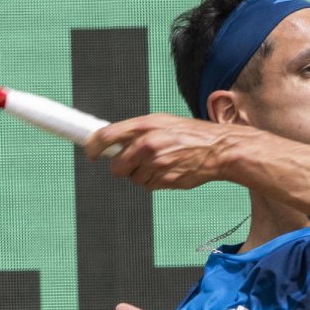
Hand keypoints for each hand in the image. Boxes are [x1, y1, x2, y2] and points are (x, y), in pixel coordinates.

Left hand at [85, 113, 234, 191]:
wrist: (219, 149)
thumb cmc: (190, 134)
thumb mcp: (162, 122)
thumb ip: (137, 130)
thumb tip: (110, 141)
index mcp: (145, 125)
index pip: (106, 136)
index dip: (93, 148)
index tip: (91, 154)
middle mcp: (148, 144)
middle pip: (116, 167)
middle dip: (121, 168)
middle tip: (133, 163)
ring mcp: (156, 164)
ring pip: (133, 179)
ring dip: (142, 175)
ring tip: (162, 163)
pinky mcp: (165, 180)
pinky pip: (149, 187)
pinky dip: (156, 182)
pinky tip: (170, 171)